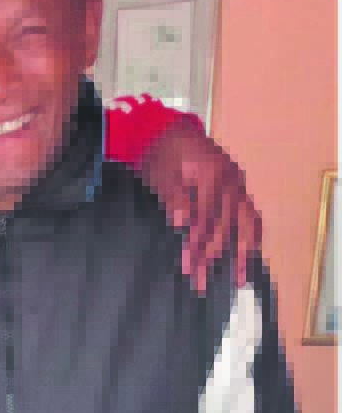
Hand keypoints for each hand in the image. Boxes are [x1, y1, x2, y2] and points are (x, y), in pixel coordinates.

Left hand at [141, 118, 261, 292]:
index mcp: (214, 174)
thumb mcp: (161, 174)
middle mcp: (232, 181)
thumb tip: (184, 222)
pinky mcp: (237, 189)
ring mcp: (238, 185)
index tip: (189, 265)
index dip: (198, 243)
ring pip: (246, 223)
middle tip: (200, 281)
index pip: (207, 218)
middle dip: (212, 256)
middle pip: (226, 225)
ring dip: (242, 253)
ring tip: (240, 280)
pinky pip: (251, 215)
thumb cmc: (162, 153)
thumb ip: (174, 198)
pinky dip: (251, 235)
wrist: (168, 131)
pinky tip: (250, 254)